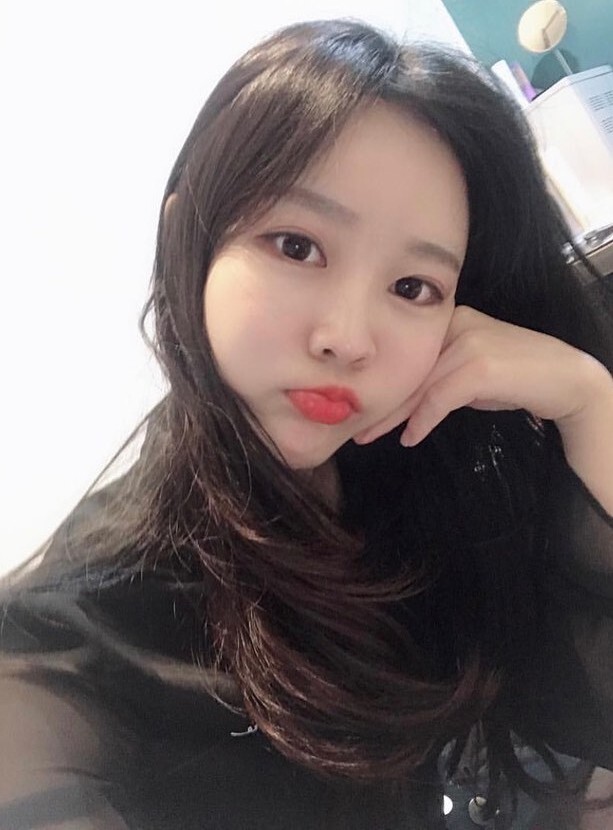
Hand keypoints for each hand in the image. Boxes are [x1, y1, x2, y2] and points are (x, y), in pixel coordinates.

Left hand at [353, 305, 608, 446]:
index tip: (361, 408)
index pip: (405, 357)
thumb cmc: (515, 378)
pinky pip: (438, 398)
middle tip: (355, 429)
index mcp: (448, 319)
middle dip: (380, 403)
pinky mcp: (478, 366)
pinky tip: (411, 438)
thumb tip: (406, 402)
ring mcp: (467, 342)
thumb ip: (438, 376)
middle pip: (407, 370)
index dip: (382, 385)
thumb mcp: (469, 372)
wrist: (564, 378)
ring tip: (370, 437)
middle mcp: (455, 324)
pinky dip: (422, 421)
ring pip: (418, 385)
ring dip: (393, 417)